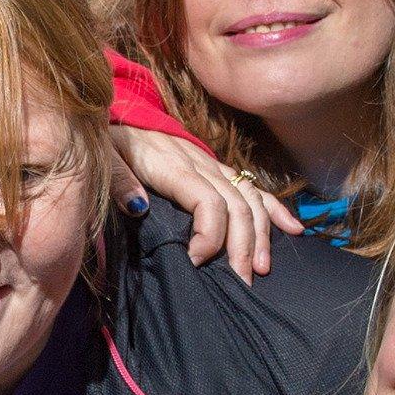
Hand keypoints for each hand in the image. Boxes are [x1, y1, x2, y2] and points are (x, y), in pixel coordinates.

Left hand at [108, 126, 301, 283]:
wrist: (116, 112)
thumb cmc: (107, 142)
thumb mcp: (102, 158)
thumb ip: (118, 181)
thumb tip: (139, 207)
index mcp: (172, 166)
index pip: (207, 201)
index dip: (210, 234)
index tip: (195, 261)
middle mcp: (199, 164)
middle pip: (235, 205)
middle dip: (242, 246)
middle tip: (239, 282)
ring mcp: (211, 165)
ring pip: (249, 198)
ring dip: (260, 234)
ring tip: (261, 268)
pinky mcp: (215, 167)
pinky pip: (251, 186)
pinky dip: (274, 208)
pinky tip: (292, 229)